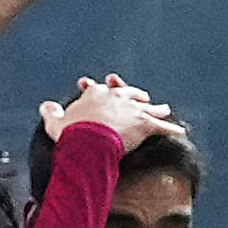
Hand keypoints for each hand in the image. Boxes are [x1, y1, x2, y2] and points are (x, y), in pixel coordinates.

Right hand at [40, 75, 180, 157]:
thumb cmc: (71, 133)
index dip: (101, 89)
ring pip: (149, 107)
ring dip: (157, 108)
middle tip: (141, 96)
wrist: (89, 142)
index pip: (100, 89)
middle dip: (135, 94)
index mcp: (96, 94)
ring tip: (164, 109)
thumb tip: (46, 105)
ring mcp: (133, 109)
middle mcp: (117, 97)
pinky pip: (163, 127)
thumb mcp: (55, 121)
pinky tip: (181, 131)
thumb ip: (51, 112)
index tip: (103, 86)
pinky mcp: (145, 124)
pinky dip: (172, 129)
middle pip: (129, 93)